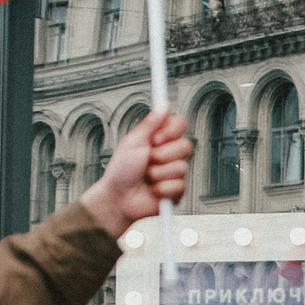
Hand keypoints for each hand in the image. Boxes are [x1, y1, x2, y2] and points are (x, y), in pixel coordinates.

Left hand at [81, 110, 192, 236]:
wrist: (118, 199)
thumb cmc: (121, 171)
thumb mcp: (133, 142)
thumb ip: (151, 123)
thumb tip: (164, 105)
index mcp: (161, 139)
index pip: (180, 125)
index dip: (171, 131)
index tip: (155, 138)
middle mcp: (170, 154)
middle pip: (186, 145)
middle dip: (163, 155)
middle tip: (148, 160)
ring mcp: (174, 172)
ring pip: (181, 167)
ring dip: (158, 173)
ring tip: (147, 177)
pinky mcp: (176, 191)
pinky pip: (179, 185)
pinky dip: (161, 188)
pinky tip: (152, 190)